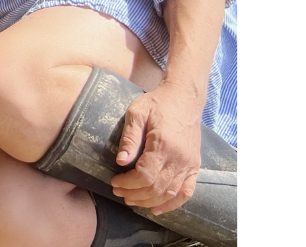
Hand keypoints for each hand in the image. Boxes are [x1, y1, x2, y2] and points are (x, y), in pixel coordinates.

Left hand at [109, 81, 204, 214]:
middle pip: (156, 188)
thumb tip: (120, 162)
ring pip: (170, 194)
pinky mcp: (194, 167)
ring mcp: (189, 165)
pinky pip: (186, 193)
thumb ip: (129, 138)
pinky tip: (157, 209)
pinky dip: (172, 205)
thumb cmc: (157, 103)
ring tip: (131, 200)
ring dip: (149, 201)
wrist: (183, 99)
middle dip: (134, 194)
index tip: (114, 182)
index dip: (128, 183)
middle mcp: (179, 159)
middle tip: (118, 192)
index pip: (145, 175)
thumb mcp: (136, 112)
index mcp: (163, 144)